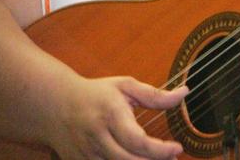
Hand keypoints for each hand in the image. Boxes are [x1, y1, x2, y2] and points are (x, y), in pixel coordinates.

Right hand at [46, 75, 186, 159]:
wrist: (54, 104)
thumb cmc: (96, 94)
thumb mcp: (125, 87)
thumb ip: (155, 95)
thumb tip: (184, 93)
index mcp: (110, 115)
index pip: (137, 140)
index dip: (159, 150)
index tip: (177, 148)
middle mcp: (97, 137)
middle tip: (172, 158)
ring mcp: (87, 154)